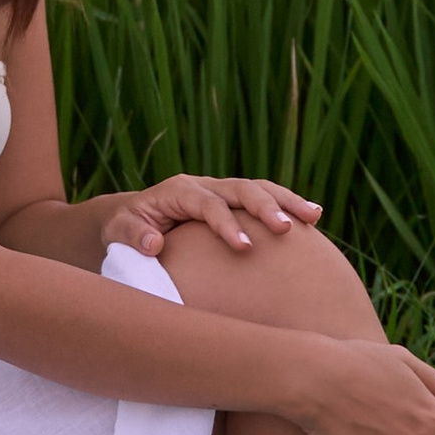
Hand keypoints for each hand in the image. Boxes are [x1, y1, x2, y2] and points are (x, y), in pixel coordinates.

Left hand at [100, 171, 323, 258]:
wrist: (133, 216)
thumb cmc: (126, 227)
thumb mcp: (119, 231)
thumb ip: (132, 236)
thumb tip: (154, 244)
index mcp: (179, 191)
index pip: (208, 204)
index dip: (226, 224)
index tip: (244, 249)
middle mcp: (205, 185)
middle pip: (241, 188)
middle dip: (266, 207)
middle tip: (287, 229)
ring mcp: (221, 191)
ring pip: (260, 187)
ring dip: (287, 200)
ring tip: (314, 216)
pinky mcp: (233, 201)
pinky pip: (264, 197)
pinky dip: (288, 204)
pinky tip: (313, 219)